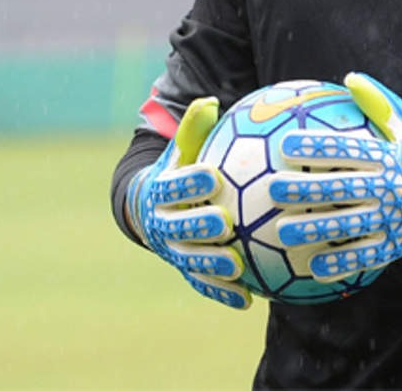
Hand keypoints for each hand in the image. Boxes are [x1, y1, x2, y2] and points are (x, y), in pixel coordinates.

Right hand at [126, 97, 251, 308]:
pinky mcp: (188, 271)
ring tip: (236, 265)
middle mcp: (164, 224)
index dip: (189, 182)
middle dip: (199, 226)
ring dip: (211, 265)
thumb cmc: (181, 170)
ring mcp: (174, 250)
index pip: (172, 186)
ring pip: (190, 260)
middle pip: (178, 226)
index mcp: (162, 190)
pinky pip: (203, 286)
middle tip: (225, 223)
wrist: (153, 209)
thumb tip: (210, 100)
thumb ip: (195, 129)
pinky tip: (248, 300)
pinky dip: (223, 294)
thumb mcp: (184, 149)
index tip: (212, 177)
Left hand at [270, 72, 401, 278]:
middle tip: (272, 189)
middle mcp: (389, 187)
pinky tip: (314, 267)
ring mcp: (394, 218)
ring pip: (347, 224)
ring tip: (281, 232)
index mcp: (389, 156)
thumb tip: (350, 77)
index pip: (347, 148)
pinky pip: (366, 255)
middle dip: (304, 188)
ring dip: (313, 228)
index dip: (316, 145)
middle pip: (340, 187)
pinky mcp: (399, 244)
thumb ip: (380, 103)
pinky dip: (341, 262)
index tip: (285, 143)